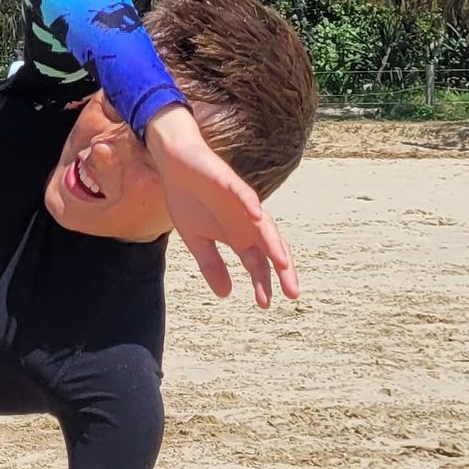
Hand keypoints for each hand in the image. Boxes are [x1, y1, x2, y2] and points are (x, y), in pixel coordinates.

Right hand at [143, 102, 299, 304]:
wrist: (175, 164)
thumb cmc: (189, 199)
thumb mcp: (196, 239)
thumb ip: (211, 265)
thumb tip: (225, 295)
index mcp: (238, 236)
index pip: (258, 263)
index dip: (263, 283)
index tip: (266, 304)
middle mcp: (246, 222)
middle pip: (271, 248)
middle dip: (283, 270)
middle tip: (292, 293)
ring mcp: (241, 202)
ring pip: (264, 225)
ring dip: (274, 243)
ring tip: (283, 262)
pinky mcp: (229, 182)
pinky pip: (244, 195)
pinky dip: (252, 206)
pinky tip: (257, 218)